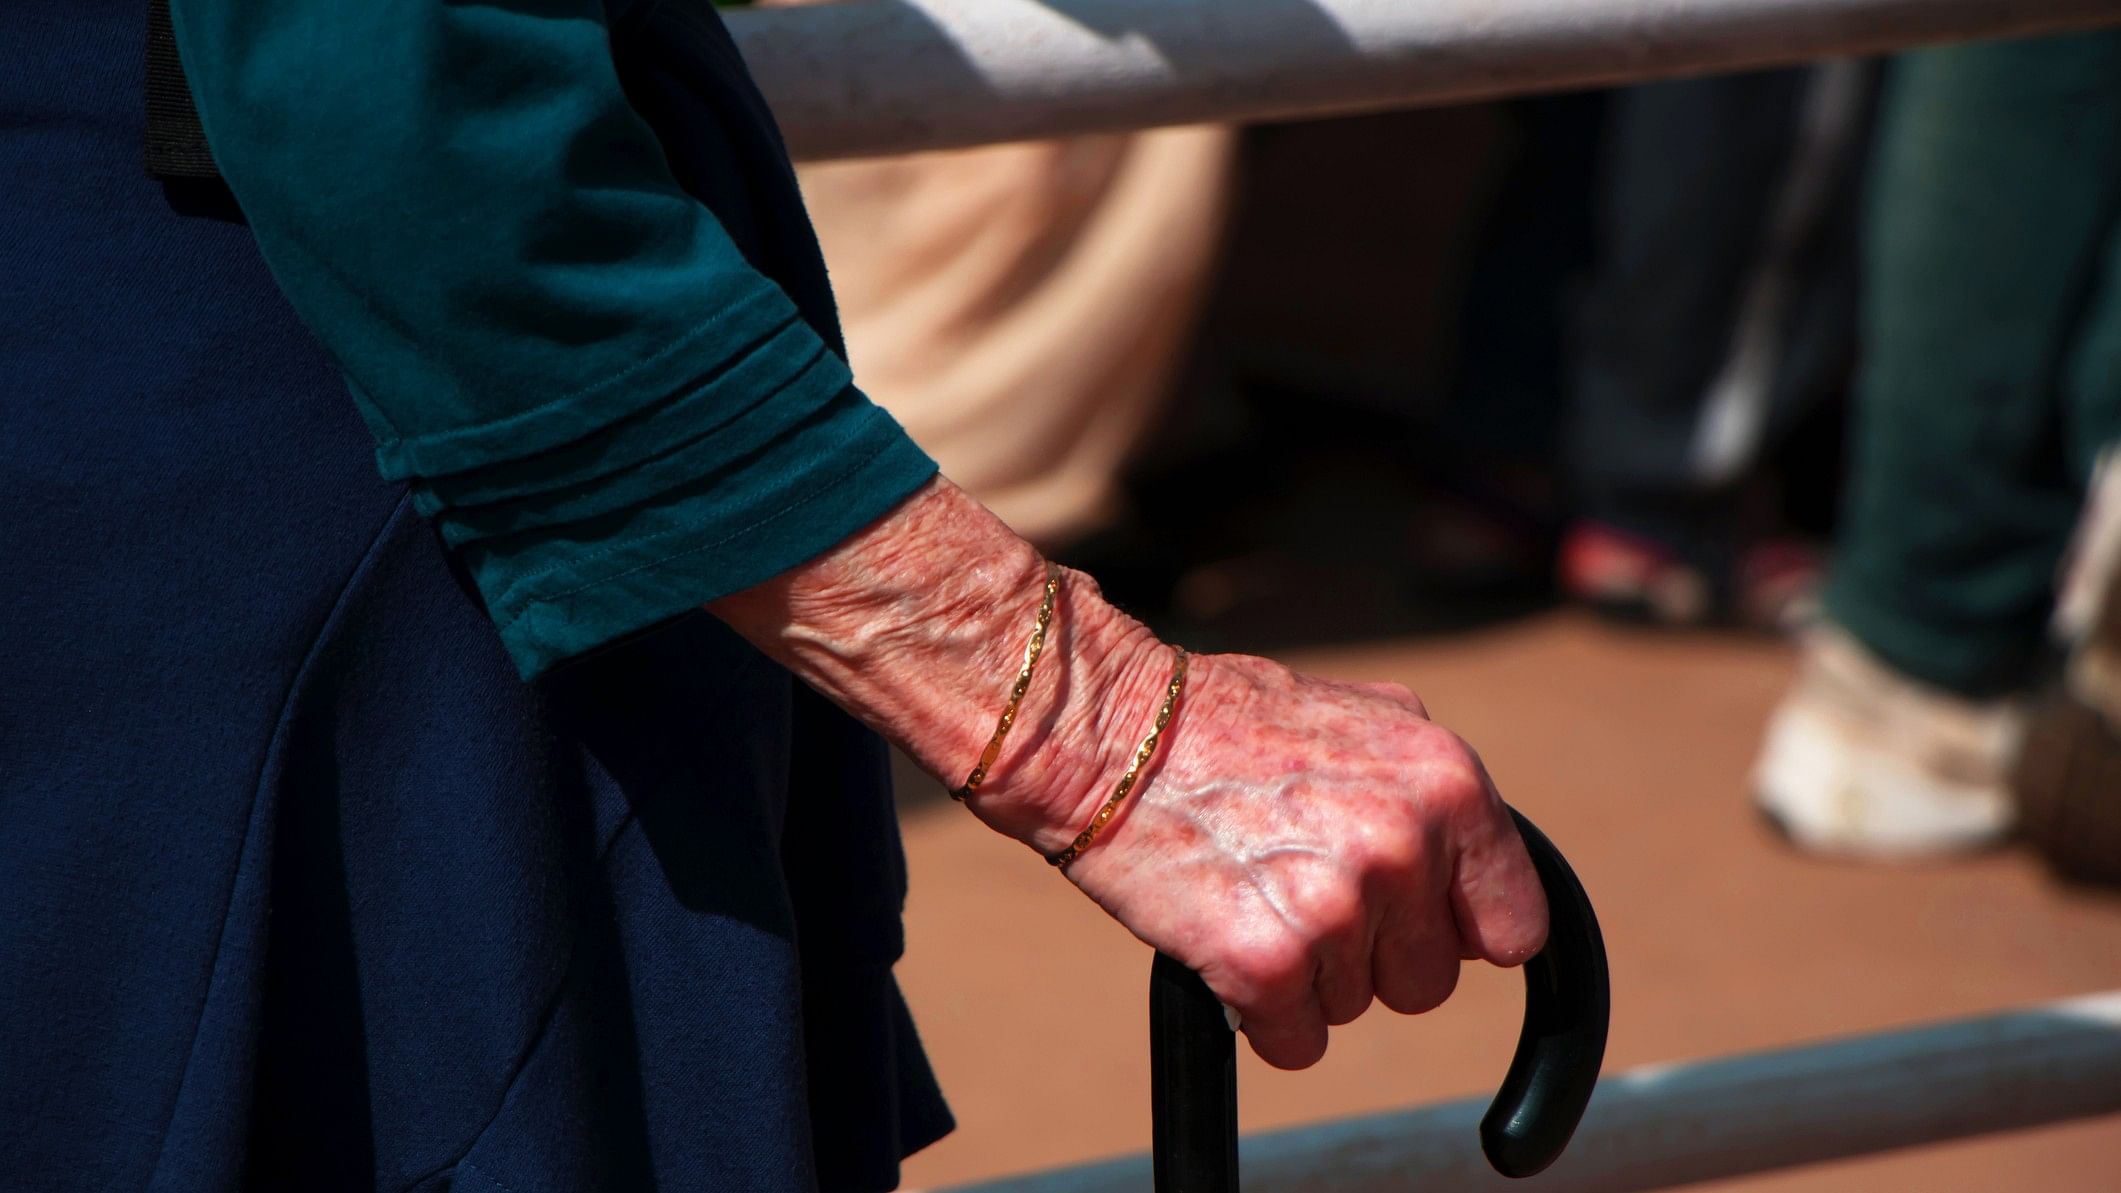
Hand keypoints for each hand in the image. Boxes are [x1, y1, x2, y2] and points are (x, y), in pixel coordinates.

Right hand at [710, 478, 1546, 1068]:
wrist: (1104, 733)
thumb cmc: (1221, 721)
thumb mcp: (1362, 715)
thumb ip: (1435, 787)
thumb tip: (1490, 861)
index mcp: (1447, 783)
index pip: (1515, 927)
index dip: (1456, 931)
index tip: (1411, 922)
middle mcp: (1405, 846)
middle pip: (1429, 983)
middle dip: (1371, 954)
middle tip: (1296, 885)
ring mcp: (1339, 909)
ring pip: (1358, 1010)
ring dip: (1307, 976)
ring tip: (1249, 891)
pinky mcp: (1267, 964)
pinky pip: (1296, 1044)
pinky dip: (1258, 1015)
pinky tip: (1221, 939)